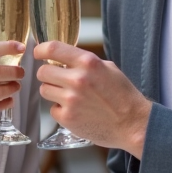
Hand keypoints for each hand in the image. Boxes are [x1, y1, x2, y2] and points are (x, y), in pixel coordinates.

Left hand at [34, 41, 150, 156]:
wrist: (133, 124)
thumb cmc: (123, 95)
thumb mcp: (108, 68)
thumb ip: (84, 62)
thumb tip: (64, 58)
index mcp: (87, 62)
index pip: (53, 48)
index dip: (41, 50)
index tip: (39, 53)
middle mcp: (77, 79)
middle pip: (43, 71)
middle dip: (48, 74)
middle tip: (57, 79)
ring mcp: (71, 100)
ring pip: (44, 90)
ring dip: (53, 91)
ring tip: (70, 96)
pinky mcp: (67, 118)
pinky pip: (52, 109)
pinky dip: (60, 110)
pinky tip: (76, 110)